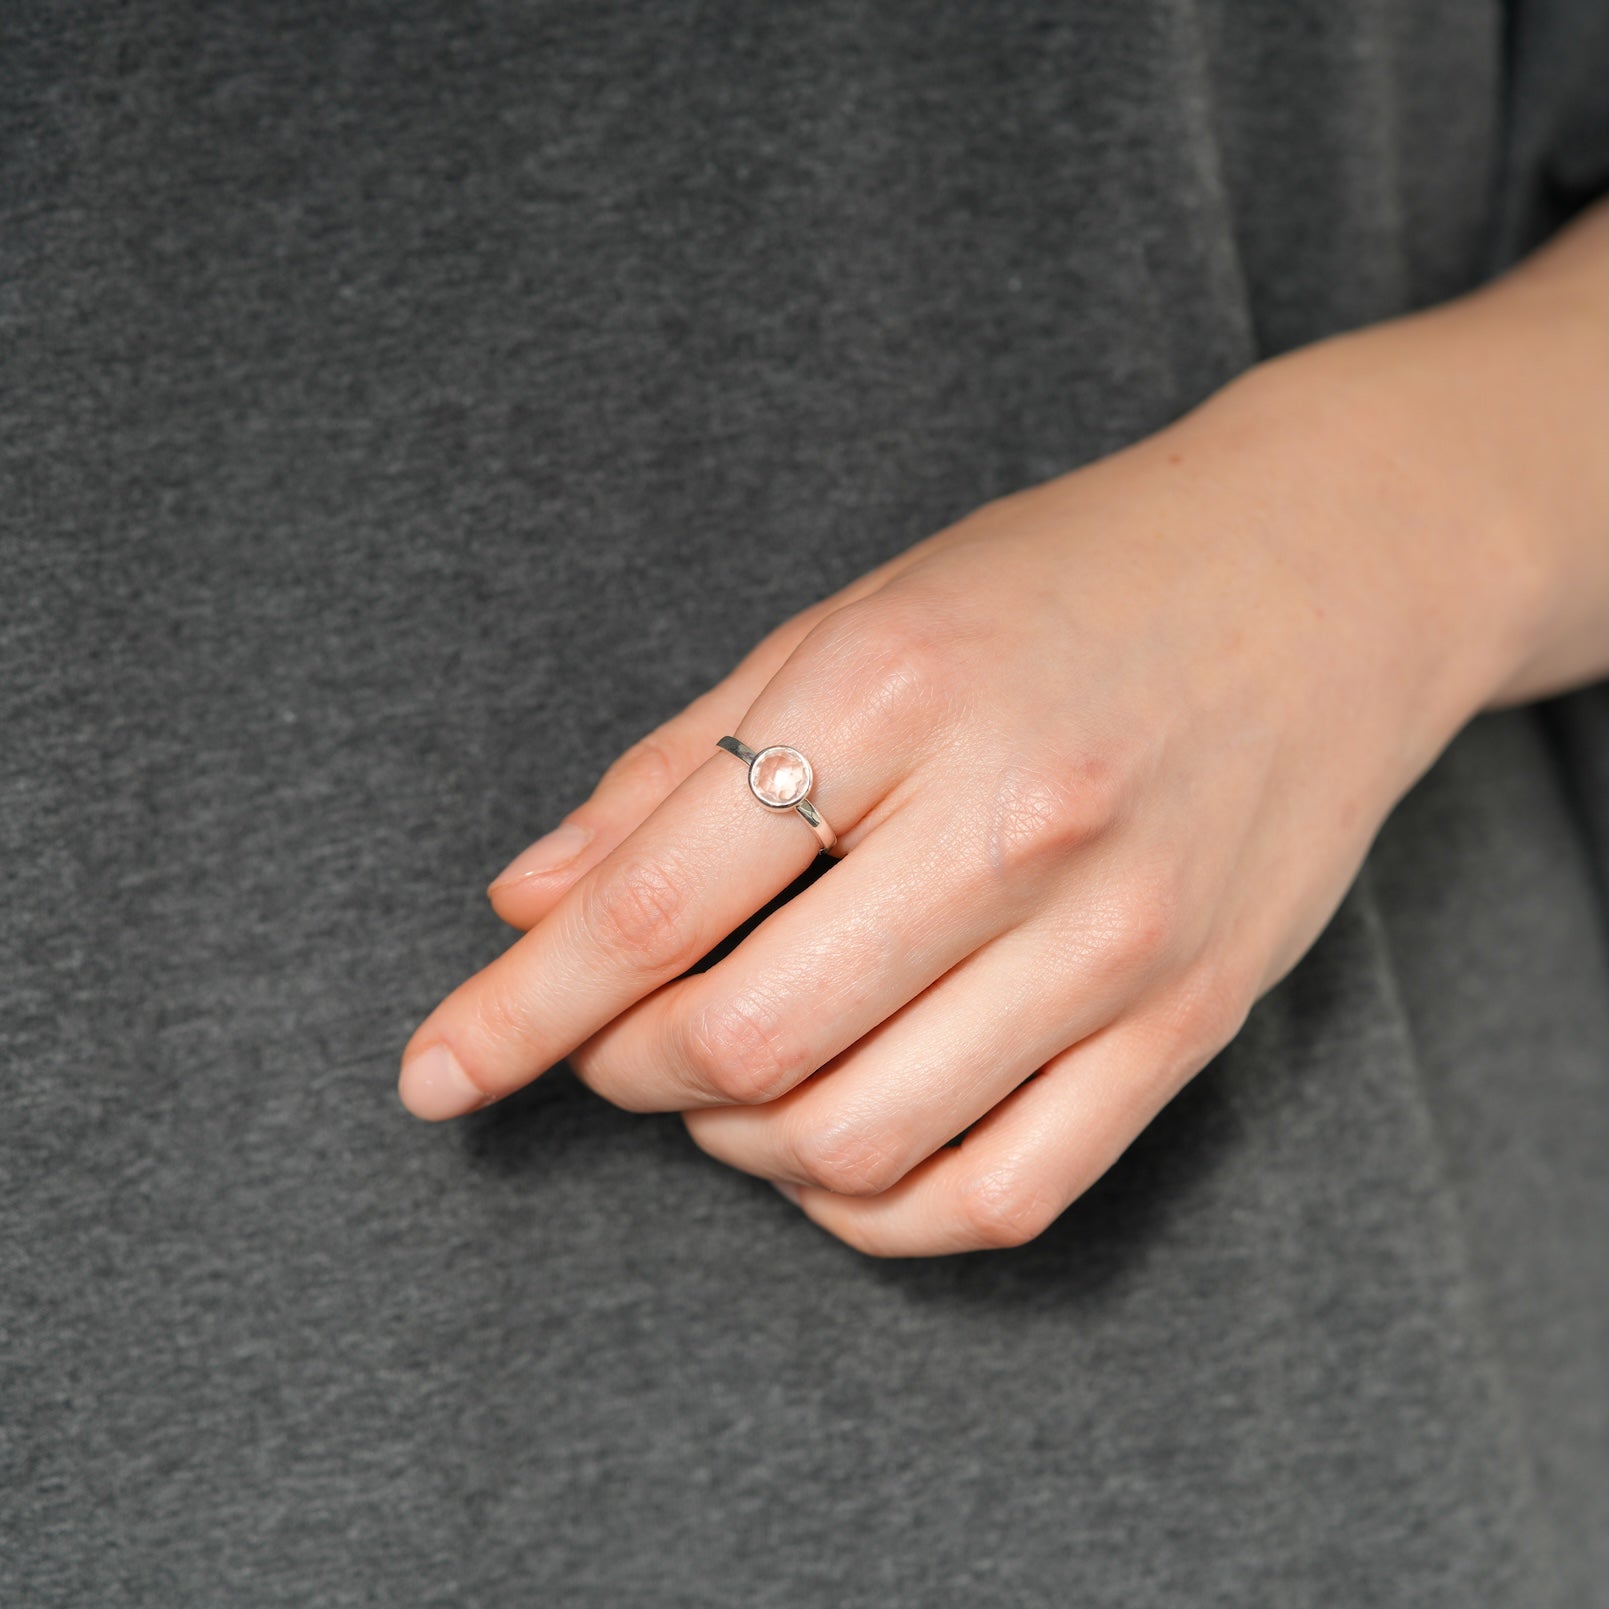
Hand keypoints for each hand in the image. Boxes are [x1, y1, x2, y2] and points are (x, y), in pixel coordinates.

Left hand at [398, 204, 1605, 1255]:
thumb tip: (526, 905)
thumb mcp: (852, 622)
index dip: (517, 1011)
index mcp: (899, 693)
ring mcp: (1115, 942)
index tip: (436, 1075)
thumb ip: (678, 770)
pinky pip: (999, 1196)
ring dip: (742, 1146)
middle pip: (745, 1043)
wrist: (1320, 578)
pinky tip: (835, 1150)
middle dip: (631, 1071)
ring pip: (859, 1142)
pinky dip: (874, 1212)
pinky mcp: (1187, 1024)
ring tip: (729, 1085)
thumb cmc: (1061, 585)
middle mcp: (1013, 827)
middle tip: (619, 1039)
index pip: (654, 904)